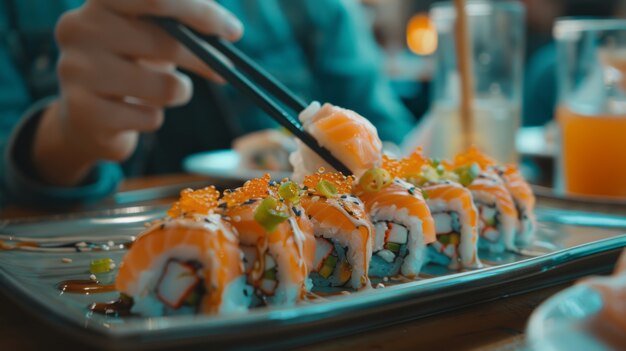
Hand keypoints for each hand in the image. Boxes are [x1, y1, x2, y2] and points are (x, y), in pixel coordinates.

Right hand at [33, 0, 242, 185]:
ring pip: (165, 87)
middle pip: (164, 42)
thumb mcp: (153, 33)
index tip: (233, 31)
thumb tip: (228, 28)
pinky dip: (154, 119)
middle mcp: (79, 29)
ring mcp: (76, 71)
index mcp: (100, 2)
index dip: (199, 11)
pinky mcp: (83, 112)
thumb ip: (185, 19)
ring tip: (163, 92)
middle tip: (225, 70)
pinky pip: (151, 119)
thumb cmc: (131, 65)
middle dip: (204, 59)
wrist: (85, 117)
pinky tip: (134, 116)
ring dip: (178, 93)